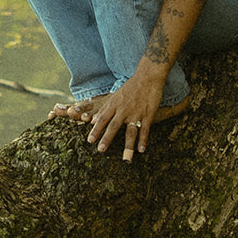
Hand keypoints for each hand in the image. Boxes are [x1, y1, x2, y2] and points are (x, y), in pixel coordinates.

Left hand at [51, 69, 167, 161]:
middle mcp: (123, 110)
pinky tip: (141, 150)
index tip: (90, 141)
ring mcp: (136, 113)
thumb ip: (104, 109)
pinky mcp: (148, 114)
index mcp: (114, 105)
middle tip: (101, 150)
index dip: (96, 130)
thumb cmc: (130, 87)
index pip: (102, 119)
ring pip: (131, 131)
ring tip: (126, 159)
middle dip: (107, 138)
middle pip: (113, 126)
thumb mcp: (115, 96)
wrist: (147, 77)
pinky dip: (143, 140)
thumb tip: (92, 121)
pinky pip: (145, 130)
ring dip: (128, 146)